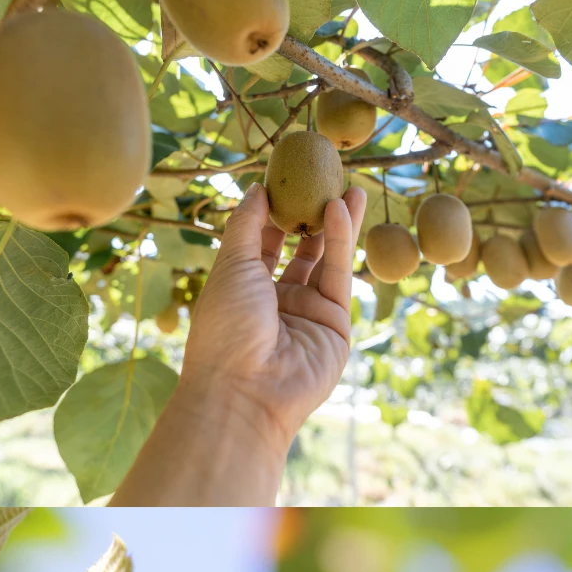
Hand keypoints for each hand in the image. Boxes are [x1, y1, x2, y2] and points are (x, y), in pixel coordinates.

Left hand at [181, 181, 366, 452]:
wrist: (244, 391)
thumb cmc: (225, 328)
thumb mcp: (230, 266)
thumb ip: (246, 226)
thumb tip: (256, 188)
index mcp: (244, 290)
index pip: (264, 245)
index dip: (275, 214)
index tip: (288, 180)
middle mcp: (277, 302)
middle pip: (301, 251)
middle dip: (313, 217)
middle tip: (327, 181)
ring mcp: (308, 314)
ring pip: (326, 261)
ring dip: (336, 225)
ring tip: (347, 187)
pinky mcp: (335, 325)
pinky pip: (338, 277)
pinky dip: (340, 242)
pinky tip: (340, 210)